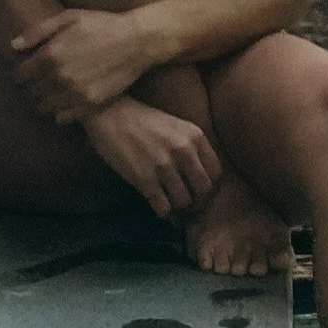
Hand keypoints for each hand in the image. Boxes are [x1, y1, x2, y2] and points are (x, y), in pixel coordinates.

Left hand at [9, 5, 152, 119]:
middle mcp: (59, 78)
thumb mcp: (69, 18)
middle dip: (31, 88)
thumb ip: (38, 32)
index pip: (21, 76)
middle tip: (39, 82)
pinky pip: (62, 118)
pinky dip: (59, 112)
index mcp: (50, 56)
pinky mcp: (89, 105)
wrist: (136, 41)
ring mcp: (74, 94)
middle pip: (31, 93)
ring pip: (44, 108)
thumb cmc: (102, 25)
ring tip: (50, 93)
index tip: (26, 72)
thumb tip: (14, 46)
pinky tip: (65, 102)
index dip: (21, 74)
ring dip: (43, 102)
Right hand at [81, 95, 221, 219]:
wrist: (110, 114)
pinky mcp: (144, 179)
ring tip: (173, 205)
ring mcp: (164, 166)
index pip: (217, 173)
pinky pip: (163, 208)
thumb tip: (204, 177)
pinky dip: (164, 213)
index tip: (200, 190)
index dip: (211, 186)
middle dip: (197, 200)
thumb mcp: (177, 126)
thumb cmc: (144, 120)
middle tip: (188, 202)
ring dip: (179, 207)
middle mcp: (184, 151)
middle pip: (204, 190)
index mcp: (195, 136)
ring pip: (184, 202)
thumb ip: (193, 147)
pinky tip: (160, 207)